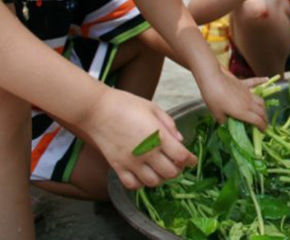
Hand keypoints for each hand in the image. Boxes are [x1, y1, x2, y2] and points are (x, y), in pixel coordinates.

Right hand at [81, 88, 197, 189]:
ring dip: (161, 178)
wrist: (97, 110)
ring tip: (161, 168)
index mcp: (158, 137)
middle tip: (177, 163)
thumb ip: (169, 125)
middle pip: (170, 173)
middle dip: (178, 169)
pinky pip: (133, 185)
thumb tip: (180, 140)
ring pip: (153, 182)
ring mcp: (131, 162)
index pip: (181, 157)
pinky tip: (143, 174)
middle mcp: (146, 153)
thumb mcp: (153, 108)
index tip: (193, 160)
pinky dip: (141, 183)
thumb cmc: (126, 104)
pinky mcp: (117, 167)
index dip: (191, 160)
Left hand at [197, 68, 267, 130]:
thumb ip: (223, 121)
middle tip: (263, 123)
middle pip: (262, 112)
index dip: (262, 127)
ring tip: (262, 111)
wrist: (212, 79)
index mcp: (242, 112)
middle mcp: (248, 103)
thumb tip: (225, 124)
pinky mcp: (244, 84)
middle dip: (265, 119)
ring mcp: (247, 93)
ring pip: (261, 101)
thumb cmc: (213, 98)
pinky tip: (267, 79)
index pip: (258, 121)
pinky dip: (261, 81)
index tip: (263, 132)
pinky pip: (255, 82)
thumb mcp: (216, 114)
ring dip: (263, 107)